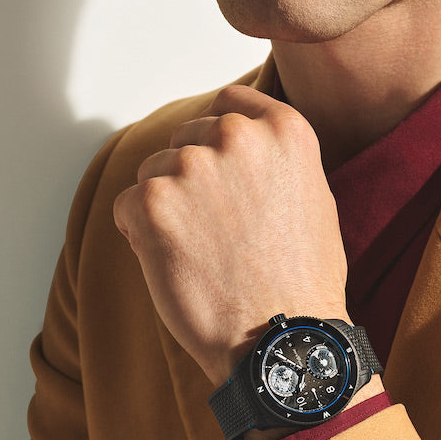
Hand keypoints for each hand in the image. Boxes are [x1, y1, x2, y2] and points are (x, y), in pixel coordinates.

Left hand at [113, 85, 347, 386]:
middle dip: (193, 175)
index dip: (220, 136)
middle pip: (189, 136)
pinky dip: (141, 233)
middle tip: (216, 228)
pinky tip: (176, 263)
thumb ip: (274, 157)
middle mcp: (238, 135)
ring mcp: (192, 165)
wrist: (281, 337)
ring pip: (154, 169)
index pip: (230, 102)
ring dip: (166, 204)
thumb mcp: (313, 194)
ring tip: (200, 251)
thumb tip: (237, 143)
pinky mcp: (152, 201)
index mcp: (284, 128)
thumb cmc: (302, 278)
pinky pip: (127, 205)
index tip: (222, 166)